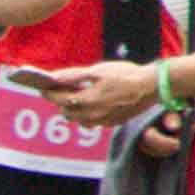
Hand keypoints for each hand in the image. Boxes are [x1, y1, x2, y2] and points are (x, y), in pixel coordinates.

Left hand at [29, 60, 167, 124]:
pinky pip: (92, 122)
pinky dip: (88, 114)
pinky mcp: (111, 123)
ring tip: (78, 96)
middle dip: (60, 101)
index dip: (48, 91)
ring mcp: (101, 121)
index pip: (57, 98)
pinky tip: (94, 103)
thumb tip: (53, 77)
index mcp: (85, 100)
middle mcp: (91, 115)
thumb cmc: (125, 75)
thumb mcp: (98, 70)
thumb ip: (73, 76)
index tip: (42, 85)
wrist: (152, 86)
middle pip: (64, 112)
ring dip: (73, 109)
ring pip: (77, 119)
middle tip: (61, 89)